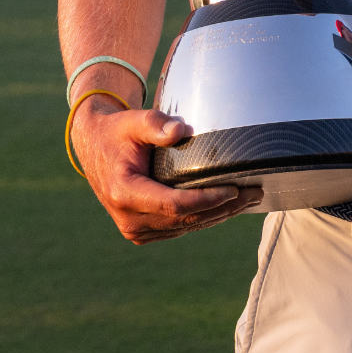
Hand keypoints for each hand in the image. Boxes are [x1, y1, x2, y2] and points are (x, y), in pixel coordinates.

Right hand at [71, 96, 250, 243]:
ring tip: (250, 200)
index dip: (207, 199)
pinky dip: (204, 218)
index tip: (235, 189)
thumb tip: (181, 130)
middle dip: (223, 208)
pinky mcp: (143, 231)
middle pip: (185, 219)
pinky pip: (178, 229)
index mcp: (124, 192)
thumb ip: (155, 124)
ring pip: (185, 228)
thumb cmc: (118, 132)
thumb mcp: (134, 121)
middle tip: (255, 193)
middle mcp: (128, 217)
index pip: (174, 205)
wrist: (95, 147)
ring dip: (219, 215)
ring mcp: (135, 228)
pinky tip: (227, 207)